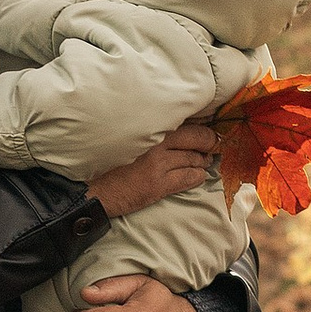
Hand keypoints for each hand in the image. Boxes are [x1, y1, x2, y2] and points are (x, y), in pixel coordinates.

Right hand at [88, 120, 220, 217]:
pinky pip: (188, 177)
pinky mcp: (159, 183)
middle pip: (195, 137)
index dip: (201, 127)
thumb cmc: (110, 162)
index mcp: (148, 127)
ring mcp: (159, 163)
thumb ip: (152, 132)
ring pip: (193, 159)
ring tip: (205, 161)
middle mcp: (155, 142)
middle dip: (209, 142)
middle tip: (213, 145)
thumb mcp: (130, 140)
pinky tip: (198, 176)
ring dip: (203, 161)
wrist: (97, 189)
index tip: (208, 131)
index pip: (184, 122)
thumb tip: (179, 130)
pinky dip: (197, 176)